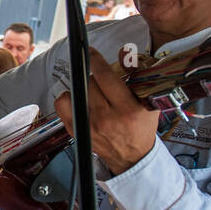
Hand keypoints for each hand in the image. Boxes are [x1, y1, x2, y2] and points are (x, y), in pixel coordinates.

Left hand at [53, 47, 158, 174]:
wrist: (131, 158)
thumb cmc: (140, 129)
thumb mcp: (147, 103)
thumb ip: (136, 77)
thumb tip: (123, 54)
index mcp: (127, 109)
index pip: (105, 76)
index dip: (95, 60)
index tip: (90, 51)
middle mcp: (107, 118)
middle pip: (89, 83)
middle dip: (93, 77)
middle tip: (100, 80)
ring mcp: (90, 126)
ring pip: (76, 91)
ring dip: (82, 87)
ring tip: (92, 92)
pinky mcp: (77, 131)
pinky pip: (62, 105)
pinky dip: (68, 97)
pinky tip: (78, 99)